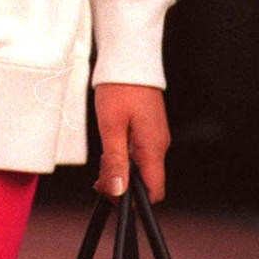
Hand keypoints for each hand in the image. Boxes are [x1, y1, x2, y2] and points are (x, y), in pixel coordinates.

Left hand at [93, 84, 169, 203]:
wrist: (129, 58)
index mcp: (153, 147)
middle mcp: (159, 144)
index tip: (111, 193)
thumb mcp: (110, 126)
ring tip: (102, 159)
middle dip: (124, 185)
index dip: (134, 200)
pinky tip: (111, 146)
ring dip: (122, 170)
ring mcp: (156, 136)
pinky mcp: (150, 128)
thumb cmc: (119, 87)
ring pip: (142, 167)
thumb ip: (115, 161)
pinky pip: (140, 152)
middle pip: (147, 181)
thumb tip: (118, 191)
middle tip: (99, 177)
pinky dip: (125, 156)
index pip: (154, 191)